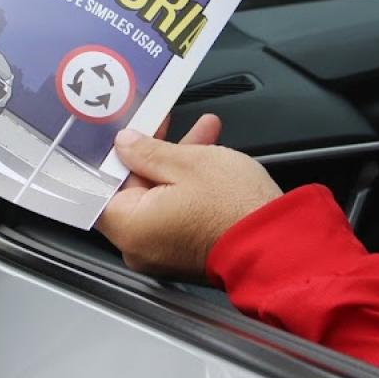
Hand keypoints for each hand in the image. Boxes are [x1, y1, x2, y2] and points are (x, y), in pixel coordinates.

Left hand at [95, 115, 282, 278]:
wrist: (279, 242)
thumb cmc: (235, 209)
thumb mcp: (187, 162)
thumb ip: (148, 151)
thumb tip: (125, 145)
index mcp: (130, 227)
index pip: (99, 188)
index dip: (109, 156)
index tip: (120, 133)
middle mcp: (139, 246)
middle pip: (130, 191)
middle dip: (151, 153)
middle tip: (163, 124)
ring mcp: (163, 253)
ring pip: (158, 197)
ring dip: (176, 164)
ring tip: (201, 131)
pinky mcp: (186, 252)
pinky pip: (175, 213)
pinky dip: (186, 187)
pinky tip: (209, 154)